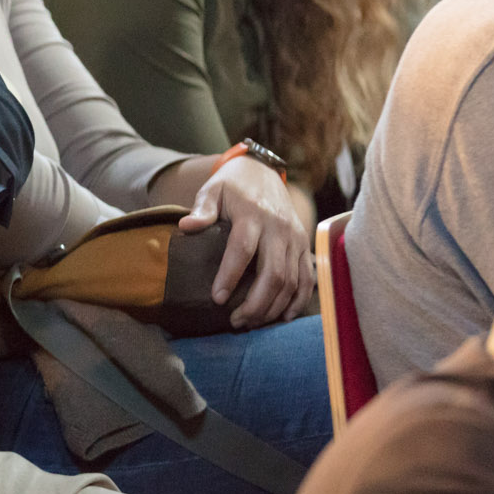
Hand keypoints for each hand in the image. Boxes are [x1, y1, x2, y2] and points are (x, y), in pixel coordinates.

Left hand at [179, 153, 313, 327]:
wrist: (263, 172)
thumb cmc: (233, 185)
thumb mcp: (213, 189)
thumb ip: (202, 209)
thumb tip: (186, 227)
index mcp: (253, 214)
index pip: (243, 249)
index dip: (230, 276)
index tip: (217, 299)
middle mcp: (278, 228)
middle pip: (273, 273)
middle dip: (255, 303)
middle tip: (236, 321)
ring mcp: (295, 239)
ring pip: (291, 281)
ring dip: (273, 307)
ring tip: (251, 322)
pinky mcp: (304, 246)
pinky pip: (307, 279)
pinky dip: (298, 301)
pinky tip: (282, 318)